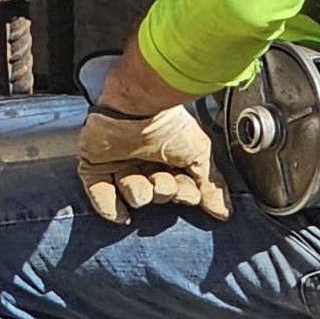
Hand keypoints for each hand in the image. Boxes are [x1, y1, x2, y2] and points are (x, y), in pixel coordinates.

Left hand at [76, 104, 232, 226]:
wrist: (136, 103)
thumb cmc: (168, 121)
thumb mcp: (198, 152)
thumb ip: (210, 184)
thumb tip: (224, 213)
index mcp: (169, 158)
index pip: (178, 190)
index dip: (183, 195)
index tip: (185, 192)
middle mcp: (145, 161)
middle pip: (156, 195)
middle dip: (161, 192)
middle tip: (161, 182)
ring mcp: (119, 163)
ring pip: (131, 196)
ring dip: (138, 192)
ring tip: (140, 177)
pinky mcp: (95, 164)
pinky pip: (99, 195)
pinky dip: (108, 207)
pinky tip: (121, 214)